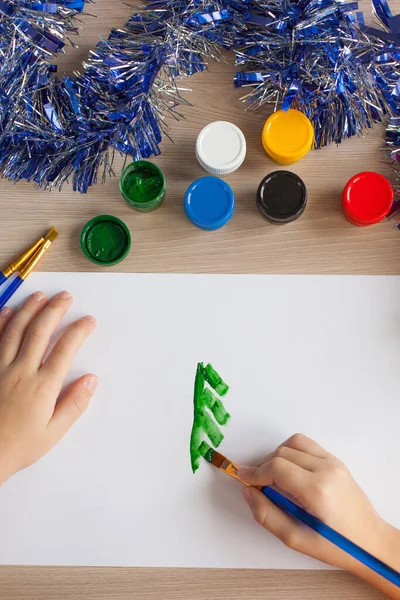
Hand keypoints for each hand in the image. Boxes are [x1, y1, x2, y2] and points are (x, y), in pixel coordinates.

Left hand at [0, 291, 97, 484]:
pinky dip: (2, 322)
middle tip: (65, 297)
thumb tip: (91, 380)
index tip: (88, 321)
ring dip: (29, 310)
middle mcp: (21, 372)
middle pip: (40, 332)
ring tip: (40, 296)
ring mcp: (1, 369)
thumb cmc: (17, 446)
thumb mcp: (53, 433)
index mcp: (42, 387)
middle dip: (54, 310)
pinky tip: (8, 311)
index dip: (78, 331)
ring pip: (16, 330)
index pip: (65, 350)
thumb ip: (74, 404)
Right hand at [238, 434, 399, 597]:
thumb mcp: (296, 539)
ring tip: (274, 478)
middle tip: (257, 485)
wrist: (371, 542)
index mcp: (316, 490)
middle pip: (282, 453)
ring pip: (293, 443)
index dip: (254, 472)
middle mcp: (326, 469)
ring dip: (277, 456)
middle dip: (264, 466)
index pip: (276, 467)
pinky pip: (307, 445)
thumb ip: (267, 514)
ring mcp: (333, 462)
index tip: (242, 479)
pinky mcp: (336, 461)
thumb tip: (247, 492)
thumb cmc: (336, 545)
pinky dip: (292, 453)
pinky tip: (290, 472)